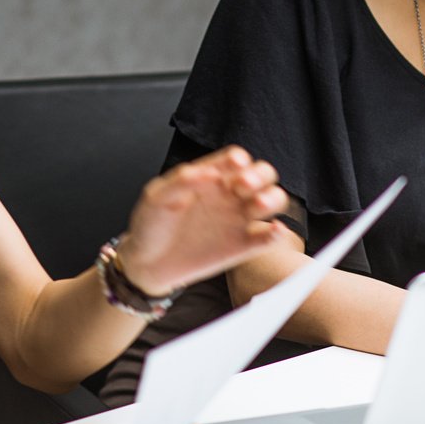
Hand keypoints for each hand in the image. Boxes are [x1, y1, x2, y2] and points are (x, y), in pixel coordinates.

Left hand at [119, 145, 287, 293]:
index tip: (234, 166)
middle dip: (260, 175)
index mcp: (210, 177)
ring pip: (274, 200)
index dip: (239, 160)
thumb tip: (208, 172)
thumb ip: (181, 181)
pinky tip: (272, 230)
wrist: (147, 264)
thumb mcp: (157, 197)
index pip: (235, 159)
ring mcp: (238, 220)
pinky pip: (269, 237)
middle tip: (243, 185)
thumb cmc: (151, 225)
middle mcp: (229, 195)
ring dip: (273, 198)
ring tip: (257, 205)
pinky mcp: (243, 246)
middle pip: (263, 174)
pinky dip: (277, 233)